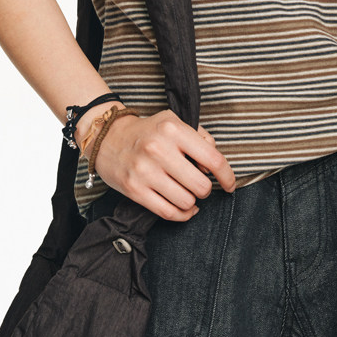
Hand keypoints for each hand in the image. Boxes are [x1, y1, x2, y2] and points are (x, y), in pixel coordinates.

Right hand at [89, 109, 236, 220]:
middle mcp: (159, 149)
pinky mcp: (134, 190)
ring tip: (187, 193)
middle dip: (205, 189)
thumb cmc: (148, 131)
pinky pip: (168, 213)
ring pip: (186, 202)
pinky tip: (184, 208)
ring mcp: (145, 171)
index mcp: (173, 130)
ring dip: (192, 202)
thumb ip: (200, 138)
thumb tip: (213, 165)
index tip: (230, 184)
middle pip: (201, 186)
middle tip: (199, 185)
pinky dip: (182, 215)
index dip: (227, 176)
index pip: (213, 159)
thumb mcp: (174, 122)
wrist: (107, 138)